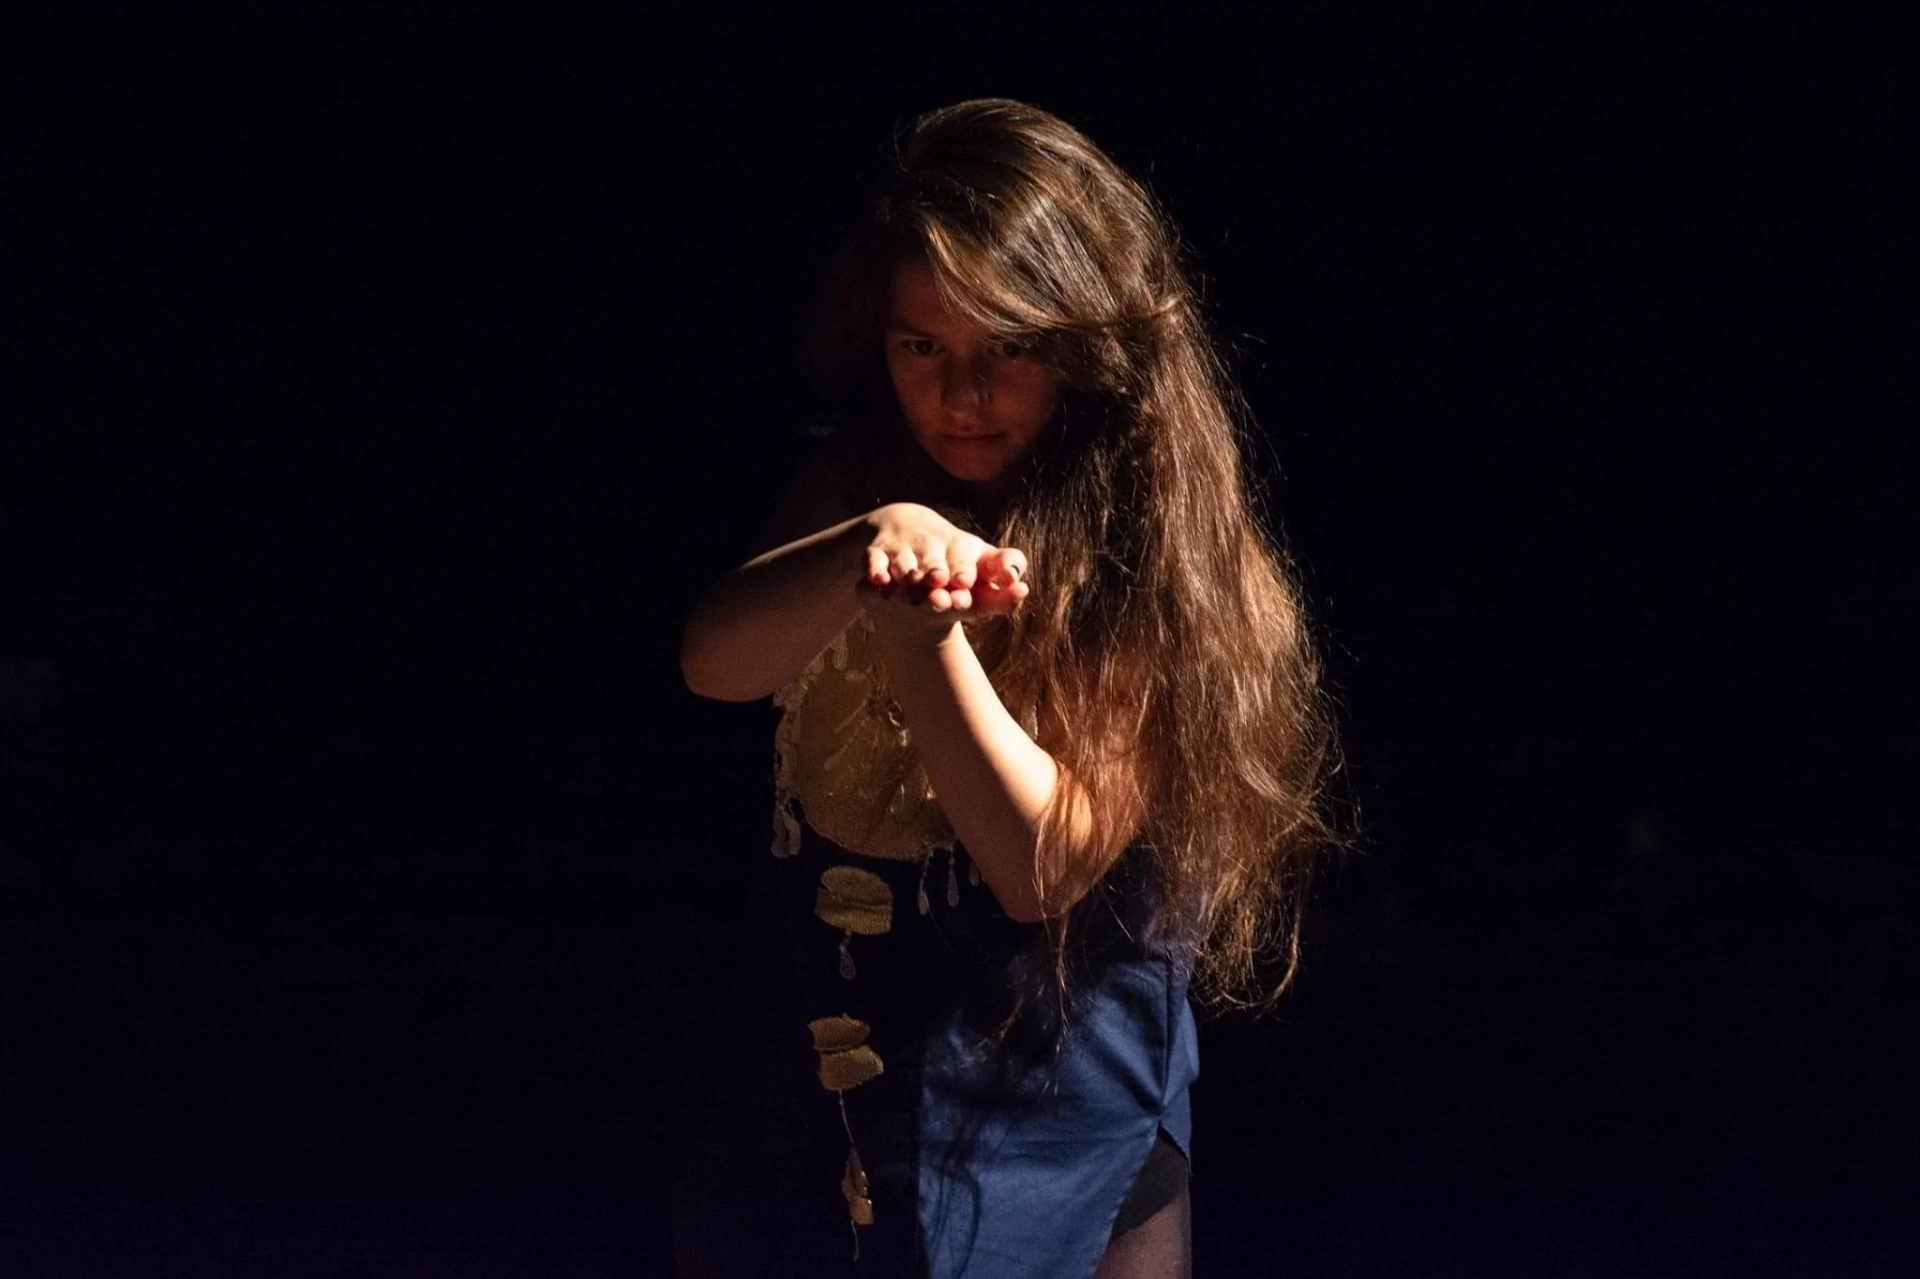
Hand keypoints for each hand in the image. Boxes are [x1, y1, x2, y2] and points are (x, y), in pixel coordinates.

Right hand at [861, 503, 1029, 613]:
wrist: (903, 528)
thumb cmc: (950, 559)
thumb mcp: (977, 567)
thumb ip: (1001, 583)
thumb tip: (1023, 589)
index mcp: (960, 547)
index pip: (965, 554)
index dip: (965, 567)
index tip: (967, 581)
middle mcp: (931, 544)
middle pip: (934, 555)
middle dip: (937, 569)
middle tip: (941, 581)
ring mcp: (903, 548)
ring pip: (905, 560)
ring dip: (909, 571)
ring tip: (913, 581)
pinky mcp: (876, 553)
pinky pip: (874, 561)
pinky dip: (876, 570)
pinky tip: (880, 581)